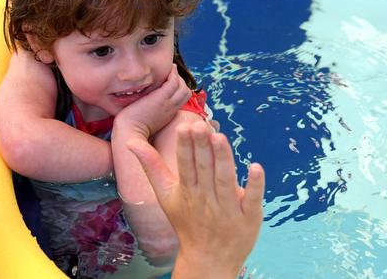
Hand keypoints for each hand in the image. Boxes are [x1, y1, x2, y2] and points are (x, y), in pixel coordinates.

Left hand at [115, 64, 189, 137]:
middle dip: (181, 81)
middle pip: (185, 92)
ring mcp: (167, 103)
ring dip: (177, 75)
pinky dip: (173, 73)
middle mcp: (171, 109)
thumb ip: (149, 109)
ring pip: (182, 86)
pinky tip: (168, 67)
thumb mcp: (146, 118)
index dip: (179, 89)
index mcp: (168, 115)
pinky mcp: (161, 98)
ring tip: (171, 68)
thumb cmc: (132, 127)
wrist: (129, 132)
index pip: (181, 99)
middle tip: (171, 73)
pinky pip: (173, 82)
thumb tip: (144, 101)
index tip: (171, 82)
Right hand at [126, 120, 264, 278]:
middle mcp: (206, 199)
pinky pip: (251, 199)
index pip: (185, 165)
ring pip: (225, 180)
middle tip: (200, 125)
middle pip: (204, 169)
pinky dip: (254, 185)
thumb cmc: (186, 222)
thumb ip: (151, 166)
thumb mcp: (165, 196)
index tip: (185, 127)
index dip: (185, 146)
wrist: (208, 260)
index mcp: (186, 191)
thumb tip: (131, 142)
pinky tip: (256, 167)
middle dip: (202, 147)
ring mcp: (228, 209)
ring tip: (220, 137)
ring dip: (223, 159)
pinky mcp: (249, 217)